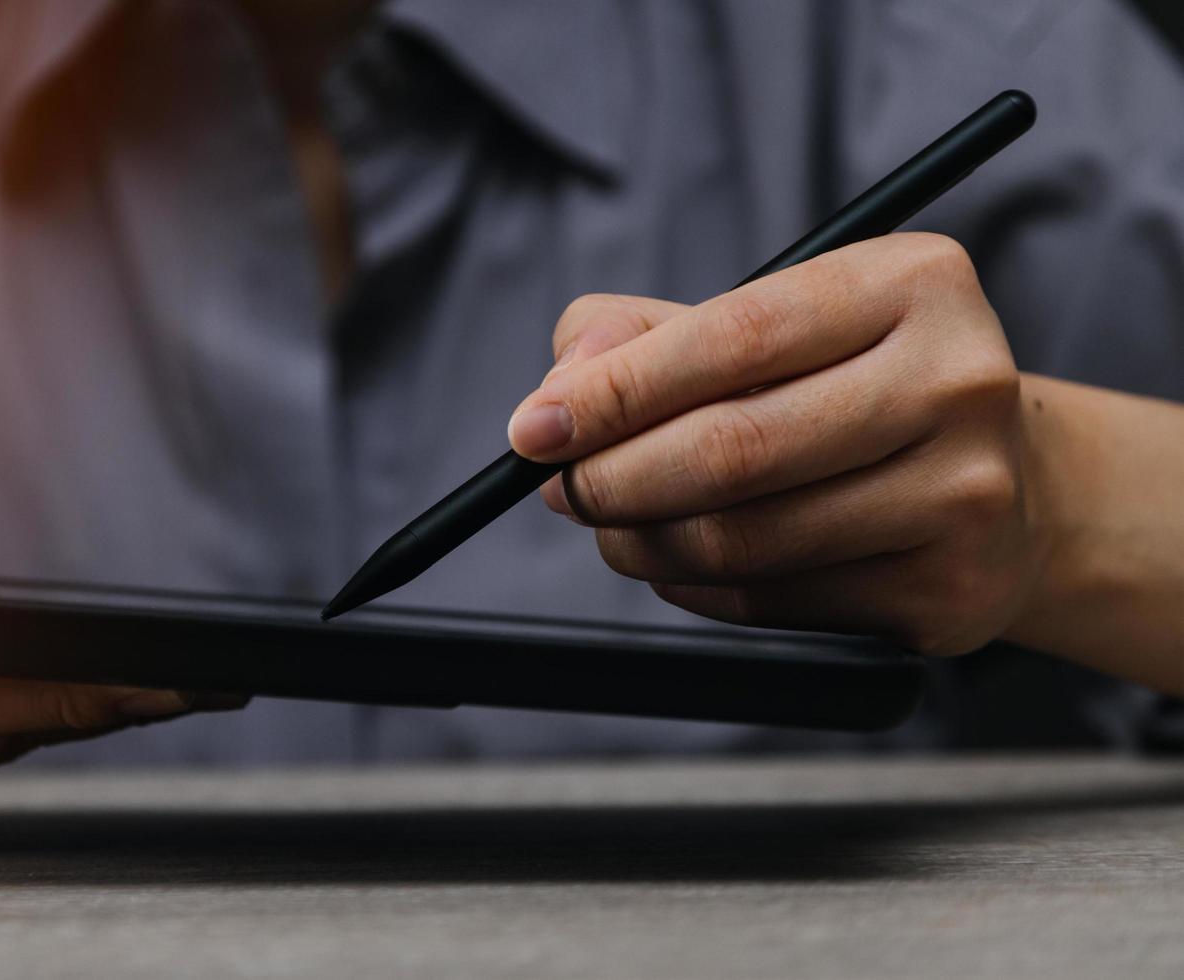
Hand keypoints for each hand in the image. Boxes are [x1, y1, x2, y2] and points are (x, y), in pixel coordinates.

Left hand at [513, 233, 1047, 654]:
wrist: (1008, 488)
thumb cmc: (850, 388)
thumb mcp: (765, 323)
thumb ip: (642, 333)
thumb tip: (560, 388)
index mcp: (912, 282)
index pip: (731, 337)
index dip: (614, 391)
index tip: (532, 429)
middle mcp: (958, 380)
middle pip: (731, 450)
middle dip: (611, 478)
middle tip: (562, 487)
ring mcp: (967, 492)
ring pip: (742, 538)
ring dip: (641, 542)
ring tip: (615, 526)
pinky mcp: (951, 588)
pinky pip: (774, 599)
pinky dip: (696, 587)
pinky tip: (686, 562)